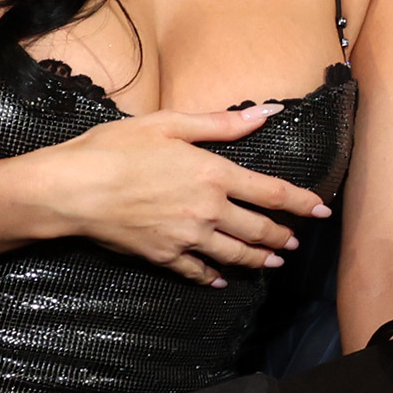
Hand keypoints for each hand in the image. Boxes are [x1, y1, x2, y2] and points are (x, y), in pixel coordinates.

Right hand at [16, 104, 332, 286]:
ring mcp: (186, 237)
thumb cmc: (114, 148)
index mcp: (214, 175)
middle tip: (294, 243)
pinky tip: (219, 278)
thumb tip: (268, 113)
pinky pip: (196, 271)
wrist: (70, 190)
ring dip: (258, 260)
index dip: (302, 204)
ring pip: (234, 255)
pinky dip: (211, 276)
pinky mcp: (163, 256)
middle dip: (282, 238)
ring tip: (272, 263)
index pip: (273, 193)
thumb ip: (221, 124)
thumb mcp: (168, 124)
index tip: (322, 212)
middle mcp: (208, 210)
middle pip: (258, 231)